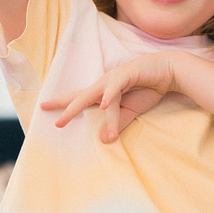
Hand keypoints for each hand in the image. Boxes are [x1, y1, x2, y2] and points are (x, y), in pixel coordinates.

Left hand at [40, 53, 182, 142]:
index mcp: (104, 91)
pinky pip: (115, 86)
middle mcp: (105, 83)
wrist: (169, 71)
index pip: (79, 98)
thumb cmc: (148, 88)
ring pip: (96, 95)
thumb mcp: (131, 111)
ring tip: (67, 119)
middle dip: (65, 107)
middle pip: (80, 96)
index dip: (63, 104)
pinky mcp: (127, 74)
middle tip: (54, 121)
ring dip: (85, 109)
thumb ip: (116, 123)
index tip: (44, 108)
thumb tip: (103, 140)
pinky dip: (109, 95)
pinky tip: (103, 104)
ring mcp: (114, 77)